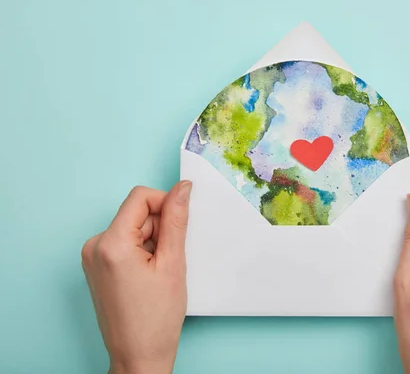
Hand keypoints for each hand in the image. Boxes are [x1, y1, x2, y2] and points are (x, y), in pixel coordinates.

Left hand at [81, 182, 191, 373]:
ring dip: (152, 241)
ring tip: (159, 272)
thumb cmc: (156, 318)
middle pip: (136, 213)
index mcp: (111, 243)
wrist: (138, 355)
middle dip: (159, 228)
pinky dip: (141, 251)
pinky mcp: (96, 266)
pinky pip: (124, 242)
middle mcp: (95, 246)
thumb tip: (182, 188)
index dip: (166, 204)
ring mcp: (92, 257)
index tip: (180, 225)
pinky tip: (149, 275)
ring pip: (132, 227)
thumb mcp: (173, 263)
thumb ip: (176, 221)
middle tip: (170, 259)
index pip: (140, 197)